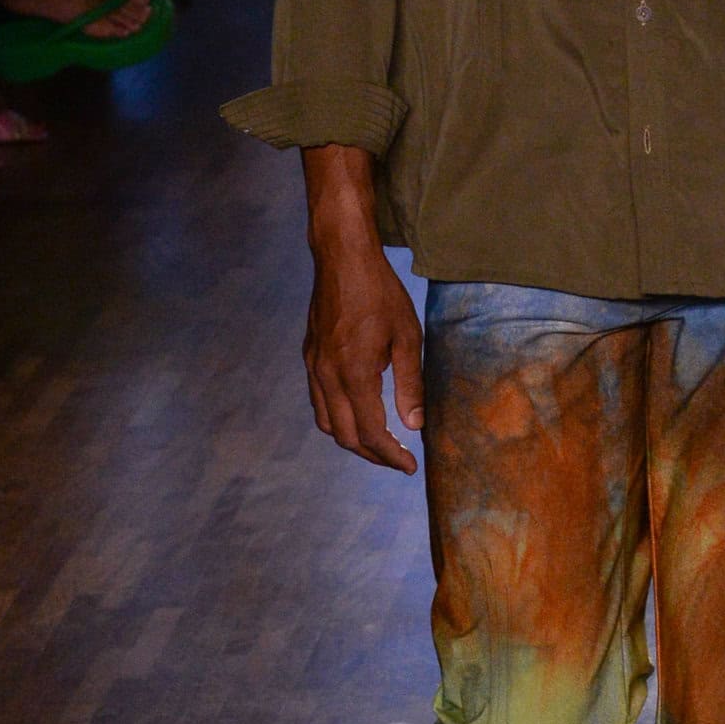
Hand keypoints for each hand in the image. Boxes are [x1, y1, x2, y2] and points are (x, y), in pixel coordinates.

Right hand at [301, 145, 423, 471]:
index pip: (370, 432)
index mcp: (354, 373)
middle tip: (399, 460)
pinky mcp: (310, 356)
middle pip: (344, 435)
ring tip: (381, 442)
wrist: (342, 257)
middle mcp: (327, 375)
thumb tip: (414, 426)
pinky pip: (319, 401)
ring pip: (326, 422)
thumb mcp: (407, 337)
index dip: (390, 456)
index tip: (410, 466)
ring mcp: (314, 366)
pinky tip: (360, 412)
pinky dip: (338, 417)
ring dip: (352, 439)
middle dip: (372, 454)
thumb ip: (410, 384)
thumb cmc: (380, 292)